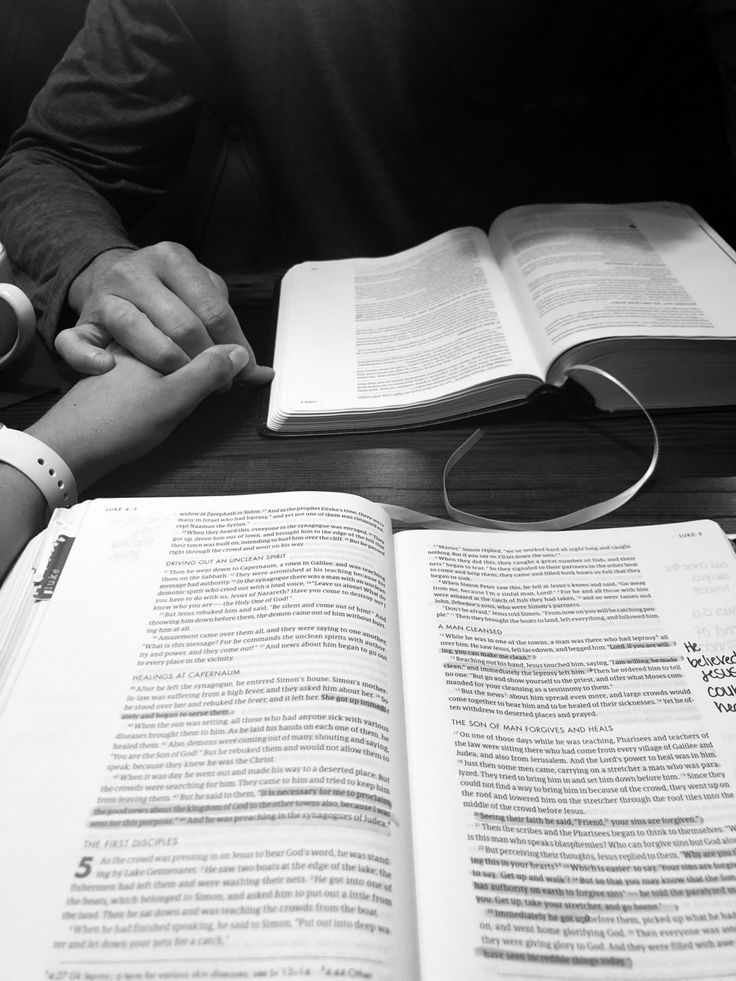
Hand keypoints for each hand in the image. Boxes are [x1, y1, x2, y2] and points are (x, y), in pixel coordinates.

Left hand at [28, 342, 249, 490]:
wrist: (66, 448)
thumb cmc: (118, 422)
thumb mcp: (174, 398)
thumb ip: (209, 371)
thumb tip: (240, 352)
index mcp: (149, 329)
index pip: (205, 325)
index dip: (234, 350)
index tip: (254, 374)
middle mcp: (138, 334)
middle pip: (193, 332)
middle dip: (223, 352)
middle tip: (246, 377)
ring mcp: (130, 352)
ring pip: (179, 346)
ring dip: (206, 363)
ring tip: (225, 383)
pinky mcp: (124, 372)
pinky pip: (166, 361)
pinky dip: (185, 373)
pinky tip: (193, 391)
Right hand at [60, 243, 273, 383]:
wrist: (109, 278)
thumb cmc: (167, 297)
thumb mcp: (200, 299)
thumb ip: (229, 332)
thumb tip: (262, 373)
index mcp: (174, 258)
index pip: (214, 311)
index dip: (233, 349)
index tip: (242, 373)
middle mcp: (136, 269)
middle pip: (182, 325)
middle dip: (205, 362)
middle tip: (218, 385)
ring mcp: (105, 292)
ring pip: (135, 332)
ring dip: (165, 365)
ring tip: (183, 382)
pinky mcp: (82, 319)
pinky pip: (76, 344)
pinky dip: (90, 360)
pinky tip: (109, 369)